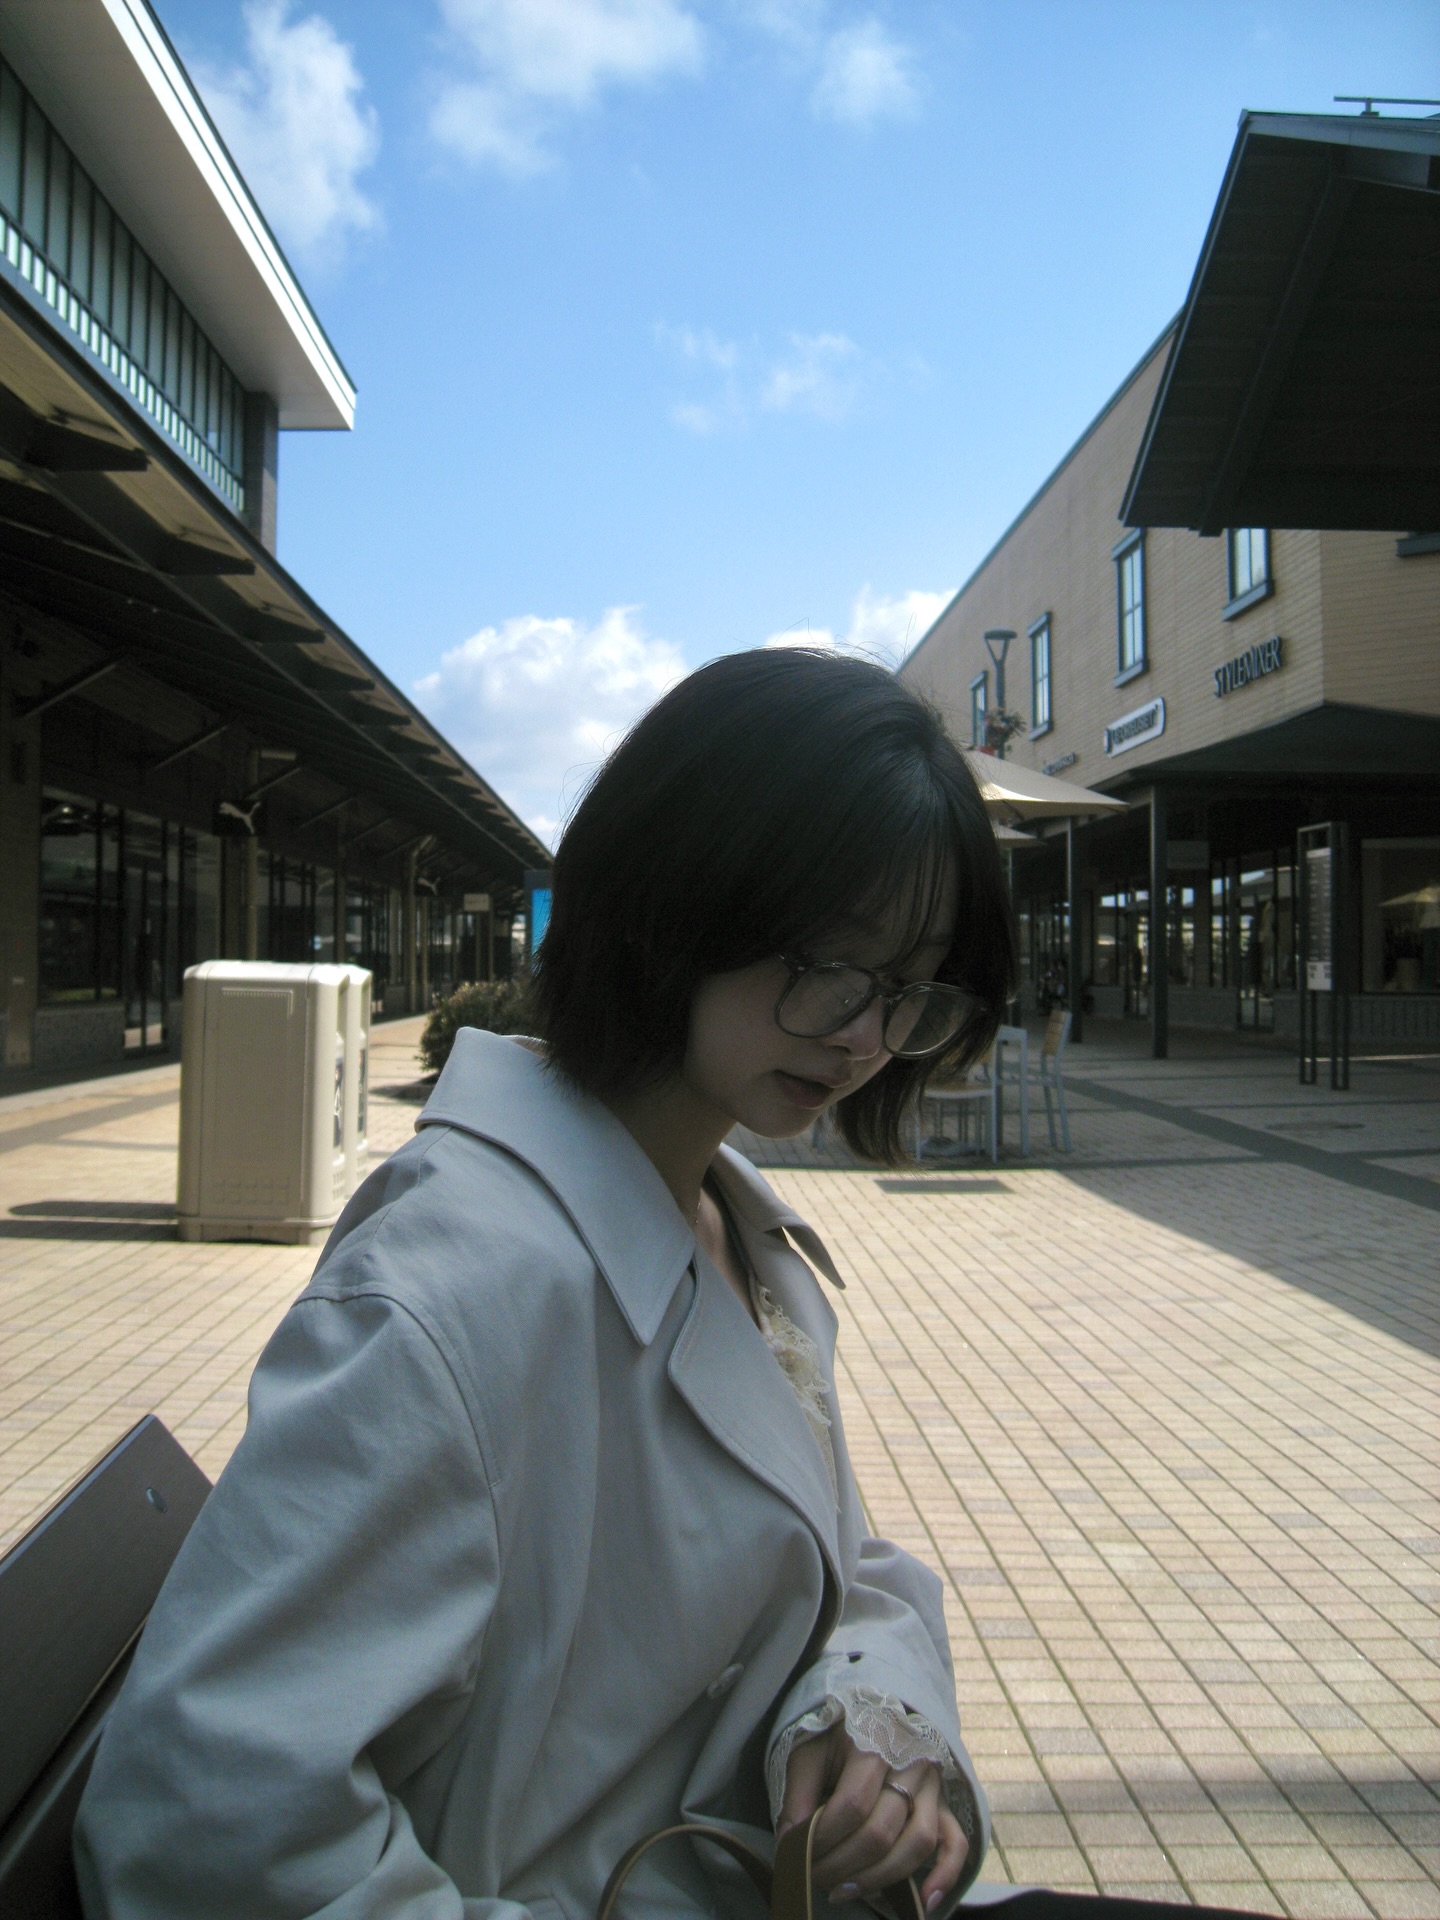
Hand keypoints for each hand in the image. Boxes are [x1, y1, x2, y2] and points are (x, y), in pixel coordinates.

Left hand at [776, 1725, 967, 1913]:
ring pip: (916, 1843)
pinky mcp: (944, 1804)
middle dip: (841, 1865)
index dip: (823, 1839)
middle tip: (814, 1877)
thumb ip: (798, 1793)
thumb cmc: (835, 1737)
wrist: (871, 1716)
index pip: (852, 1804)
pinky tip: (922, 1902)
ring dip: (878, 1878)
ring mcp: (932, 1786)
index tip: (798, 1854)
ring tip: (843, 1890)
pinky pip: (955, 1843)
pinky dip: (945, 1875)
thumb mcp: (809, 1751)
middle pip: (881, 1830)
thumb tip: (792, 1842)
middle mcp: (911, 1763)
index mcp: (875, 1742)